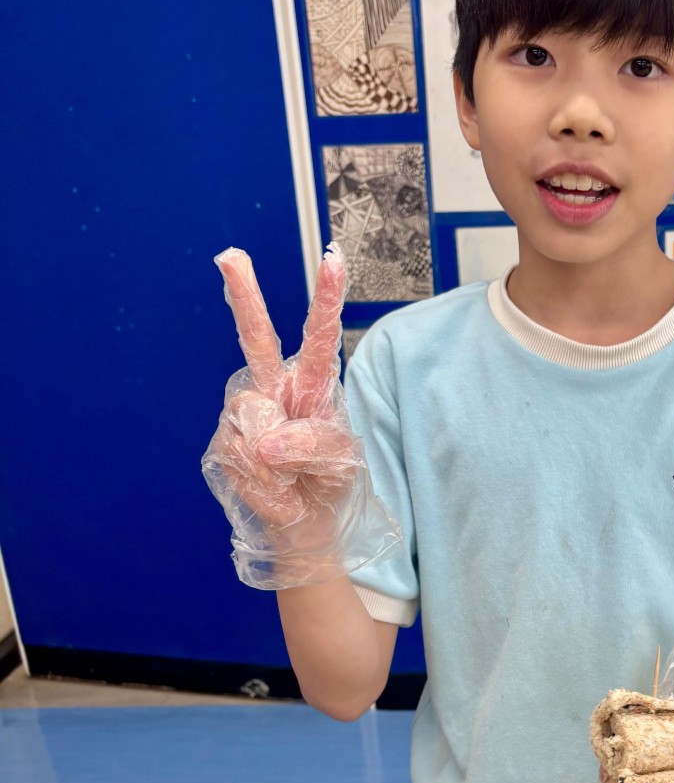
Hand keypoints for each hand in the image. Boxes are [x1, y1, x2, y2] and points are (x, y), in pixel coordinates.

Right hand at [202, 246, 394, 587]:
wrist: (306, 527)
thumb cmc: (329, 484)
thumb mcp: (340, 463)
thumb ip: (310, 443)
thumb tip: (264, 440)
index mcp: (312, 385)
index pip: (318, 338)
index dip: (325, 299)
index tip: (333, 259)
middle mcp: (274, 390)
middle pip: (256, 339)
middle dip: (243, 296)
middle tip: (230, 255)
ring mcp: (245, 415)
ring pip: (252, 416)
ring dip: (278, 457)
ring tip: (292, 476)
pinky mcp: (226, 444)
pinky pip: (240, 454)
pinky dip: (263, 479)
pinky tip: (274, 486)